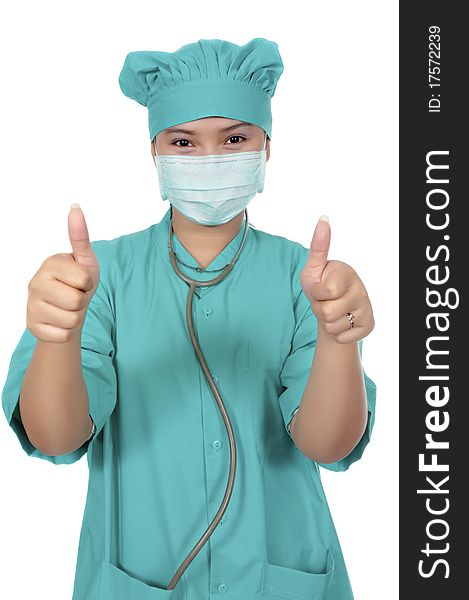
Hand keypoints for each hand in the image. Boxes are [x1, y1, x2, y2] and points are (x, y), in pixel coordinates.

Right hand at [26, 204, 100, 342]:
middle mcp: (35, 282)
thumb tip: (75, 208)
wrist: (65, 312)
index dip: (88, 283)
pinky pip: (63, 334)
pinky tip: (59, 321)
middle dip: (82, 302)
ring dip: (76, 317)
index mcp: (50, 263)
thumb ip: (80, 236)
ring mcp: (31, 305)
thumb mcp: (85, 261)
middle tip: (74, 296)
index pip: (84, 279)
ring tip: (67, 308)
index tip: (81, 281)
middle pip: (77, 301)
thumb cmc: (77, 283)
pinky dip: (67, 331)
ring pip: (71, 320)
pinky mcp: (32, 326)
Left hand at [300, 216, 374, 343]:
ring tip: (331, 311)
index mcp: (347, 272)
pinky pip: (342, 338)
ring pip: (333, 326)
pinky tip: (341, 323)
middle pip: (326, 312)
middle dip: (319, 309)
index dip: (316, 293)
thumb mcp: (313, 268)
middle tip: (324, 302)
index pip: (324, 291)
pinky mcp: (368, 325)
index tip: (320, 287)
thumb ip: (318, 246)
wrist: (331, 310)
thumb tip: (323, 218)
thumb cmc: (320, 285)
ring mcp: (366, 308)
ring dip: (326, 322)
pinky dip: (336, 334)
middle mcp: (361, 289)